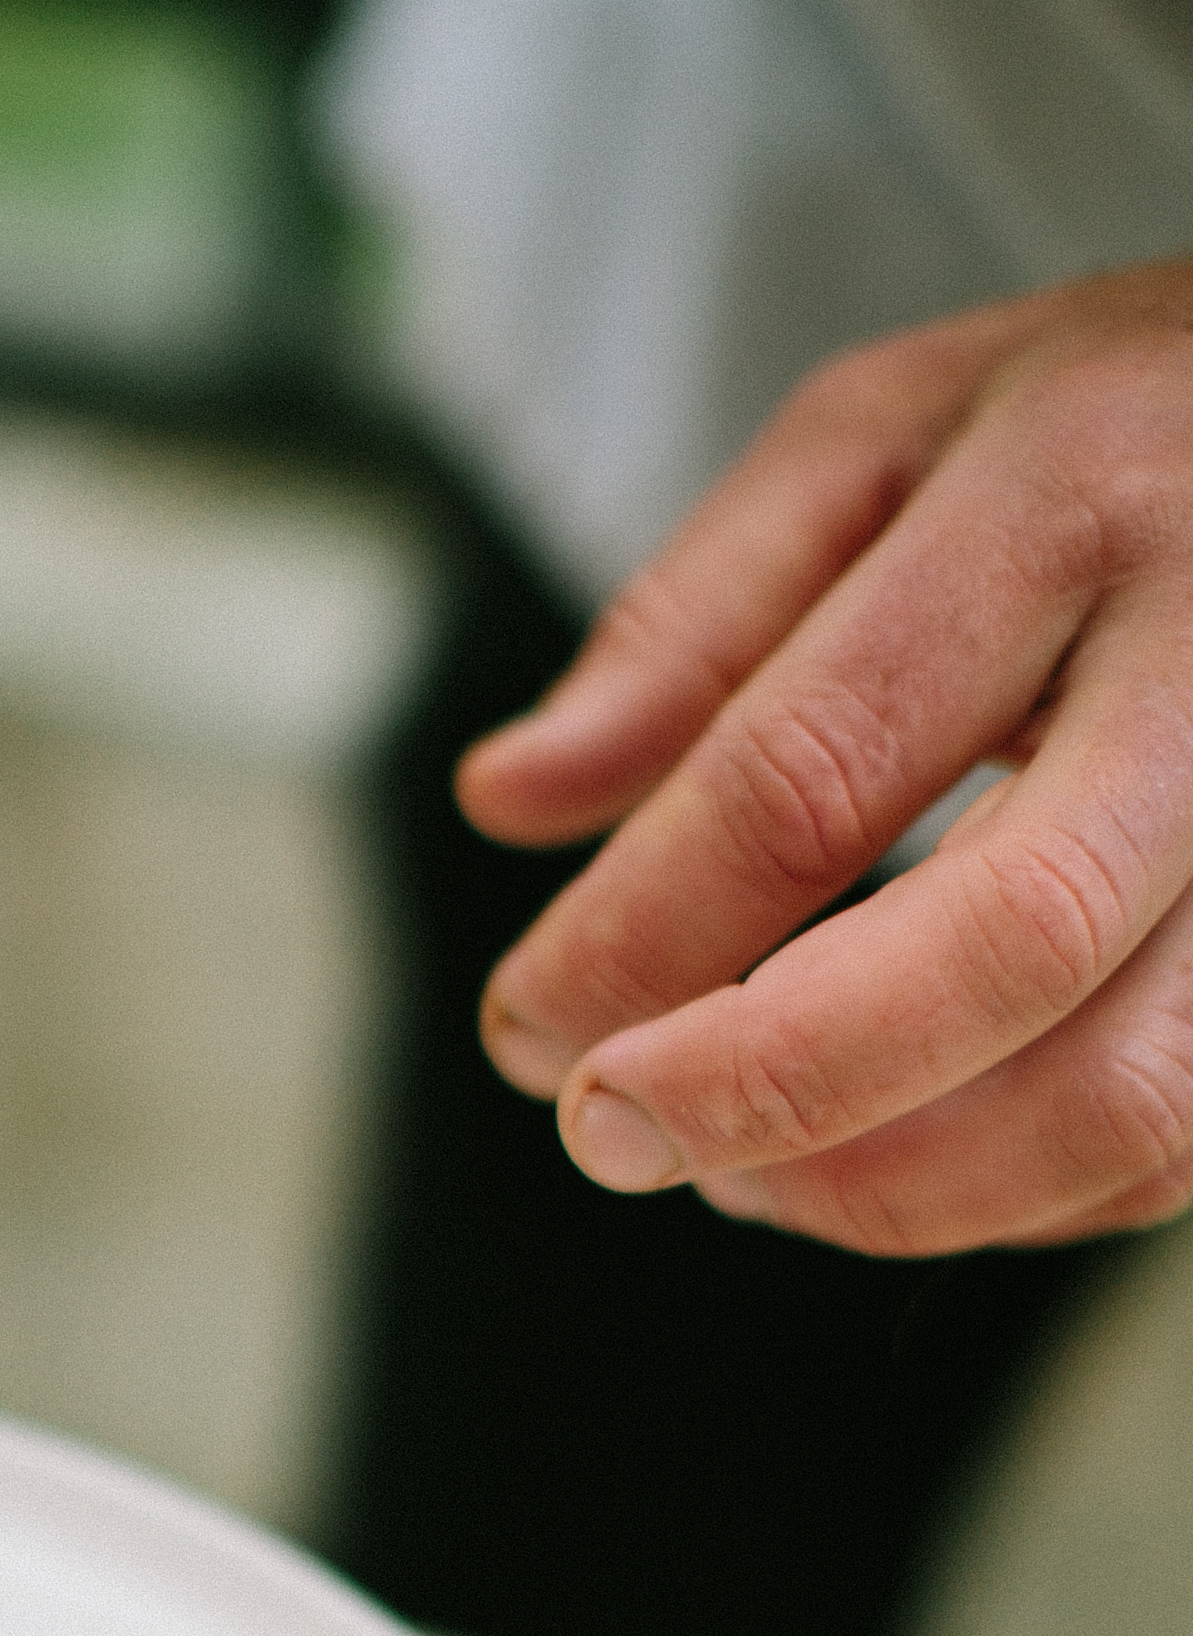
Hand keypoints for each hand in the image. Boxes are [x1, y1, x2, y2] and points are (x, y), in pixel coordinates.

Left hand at [458, 260, 1192, 1254]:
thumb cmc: (1108, 432)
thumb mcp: (884, 439)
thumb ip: (689, 625)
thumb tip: (506, 800)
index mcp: (1070, 503)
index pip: (818, 766)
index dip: (642, 934)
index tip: (526, 1028)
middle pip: (1009, 942)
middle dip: (773, 1084)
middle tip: (614, 1134)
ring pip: (1131, 1090)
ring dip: (898, 1186)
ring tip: (741, 1170)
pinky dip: (1021, 1202)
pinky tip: (897, 1162)